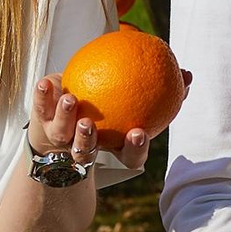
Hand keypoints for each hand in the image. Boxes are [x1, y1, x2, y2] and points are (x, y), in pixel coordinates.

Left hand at [29, 68, 192, 171]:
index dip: (133, 149)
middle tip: (90, 124)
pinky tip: (46, 81)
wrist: (65, 115)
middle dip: (88, 142)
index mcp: (112, 146)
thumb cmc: (110, 106)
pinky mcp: (42, 120)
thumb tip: (188, 75)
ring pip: (62, 134)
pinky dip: (44, 96)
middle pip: (88, 152)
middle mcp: (86, 147)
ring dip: (66, 118)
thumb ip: (162, 88)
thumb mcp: (137, 96)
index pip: (128, 156)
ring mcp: (62, 136)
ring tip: (71, 100)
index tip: (137, 133)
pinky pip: (42, 108)